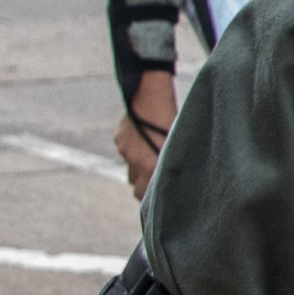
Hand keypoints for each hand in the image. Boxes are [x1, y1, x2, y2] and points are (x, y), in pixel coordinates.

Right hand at [114, 67, 180, 190]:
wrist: (152, 96)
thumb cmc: (171, 121)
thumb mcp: (174, 147)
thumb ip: (168, 165)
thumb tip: (169, 180)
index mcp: (149, 166)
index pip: (141, 195)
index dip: (147, 198)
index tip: (156, 198)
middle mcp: (134, 161)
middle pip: (134, 183)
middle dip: (142, 184)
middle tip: (154, 178)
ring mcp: (124, 149)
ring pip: (130, 166)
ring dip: (138, 166)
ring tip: (151, 155)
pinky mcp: (119, 138)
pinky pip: (125, 149)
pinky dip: (133, 148)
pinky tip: (144, 138)